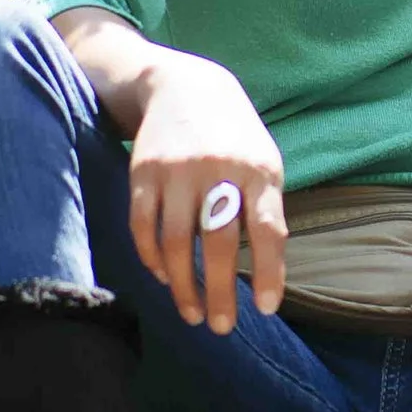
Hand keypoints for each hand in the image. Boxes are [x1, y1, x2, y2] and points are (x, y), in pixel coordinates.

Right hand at [126, 51, 288, 332]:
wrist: (182, 85)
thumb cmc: (234, 138)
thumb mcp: (263, 163)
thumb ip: (266, 211)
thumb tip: (269, 277)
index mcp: (258, 170)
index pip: (267, 228)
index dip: (269, 271)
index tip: (267, 308)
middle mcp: (217, 169)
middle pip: (218, 242)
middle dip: (220, 290)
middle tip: (221, 327)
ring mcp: (176, 171)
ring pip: (176, 242)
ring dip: (182, 285)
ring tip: (192, 313)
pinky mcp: (142, 173)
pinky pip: (143, 227)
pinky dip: (152, 258)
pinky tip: (163, 277)